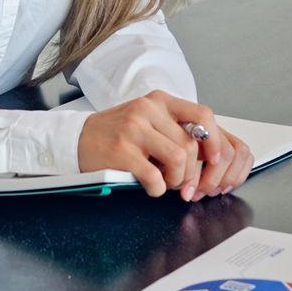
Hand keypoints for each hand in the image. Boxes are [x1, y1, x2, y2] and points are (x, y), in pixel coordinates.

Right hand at [80, 91, 247, 199]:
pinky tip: (150, 187)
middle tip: (181, 182)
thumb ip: (175, 129)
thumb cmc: (116, 133)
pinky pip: (155, 177)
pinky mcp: (122, 151)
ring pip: (178, 158)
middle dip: (191, 172)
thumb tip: (209, 153)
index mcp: (160, 101)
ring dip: (176, 180)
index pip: (203, 115)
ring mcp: (134, 129)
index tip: (213, 160)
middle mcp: (148, 109)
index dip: (215, 141)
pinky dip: (157, 189)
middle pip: (191, 144)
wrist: (76, 139)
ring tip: (165, 183)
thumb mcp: (148, 120)